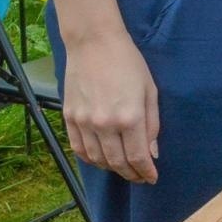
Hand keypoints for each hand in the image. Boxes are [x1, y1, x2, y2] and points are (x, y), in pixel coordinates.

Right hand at [61, 31, 158, 183]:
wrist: (94, 43)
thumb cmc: (128, 63)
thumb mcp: (150, 91)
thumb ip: (152, 124)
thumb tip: (153, 153)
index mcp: (129, 117)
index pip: (137, 157)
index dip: (145, 172)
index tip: (152, 178)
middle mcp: (105, 124)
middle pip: (117, 163)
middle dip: (131, 174)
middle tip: (139, 177)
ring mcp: (84, 122)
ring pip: (97, 160)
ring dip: (112, 168)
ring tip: (123, 168)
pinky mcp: (69, 118)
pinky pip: (79, 148)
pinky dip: (91, 159)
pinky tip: (101, 159)